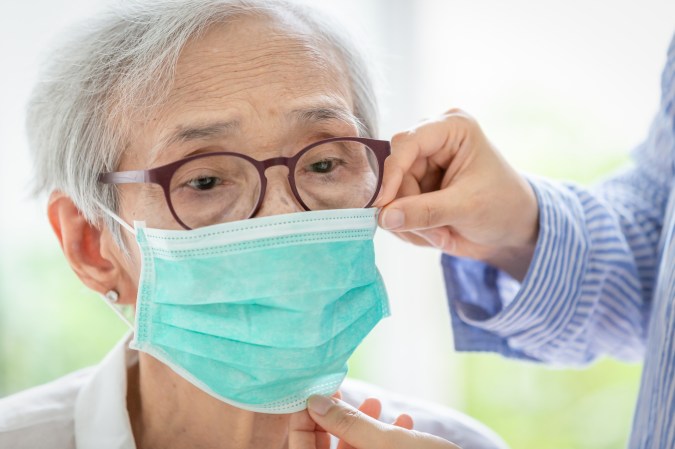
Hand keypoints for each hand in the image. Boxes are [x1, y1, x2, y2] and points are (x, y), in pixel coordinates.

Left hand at [288, 395, 459, 448]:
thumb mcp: (385, 442)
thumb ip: (347, 423)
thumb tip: (313, 401)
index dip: (303, 421)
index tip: (312, 392)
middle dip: (336, 419)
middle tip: (341, 391)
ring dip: (365, 425)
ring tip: (379, 401)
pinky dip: (387, 438)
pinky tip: (405, 422)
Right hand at [373, 109, 538, 279]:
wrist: (514, 230)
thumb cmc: (503, 207)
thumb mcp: (467, 207)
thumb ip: (425, 212)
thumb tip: (383, 218)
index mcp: (451, 129)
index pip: (406, 143)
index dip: (391, 173)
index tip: (383, 204)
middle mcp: (432, 142)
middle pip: (395, 173)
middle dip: (410, 208)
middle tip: (437, 233)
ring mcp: (421, 166)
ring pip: (391, 196)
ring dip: (411, 224)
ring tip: (443, 234)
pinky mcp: (415, 188)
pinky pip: (395, 210)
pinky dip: (411, 229)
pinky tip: (438, 233)